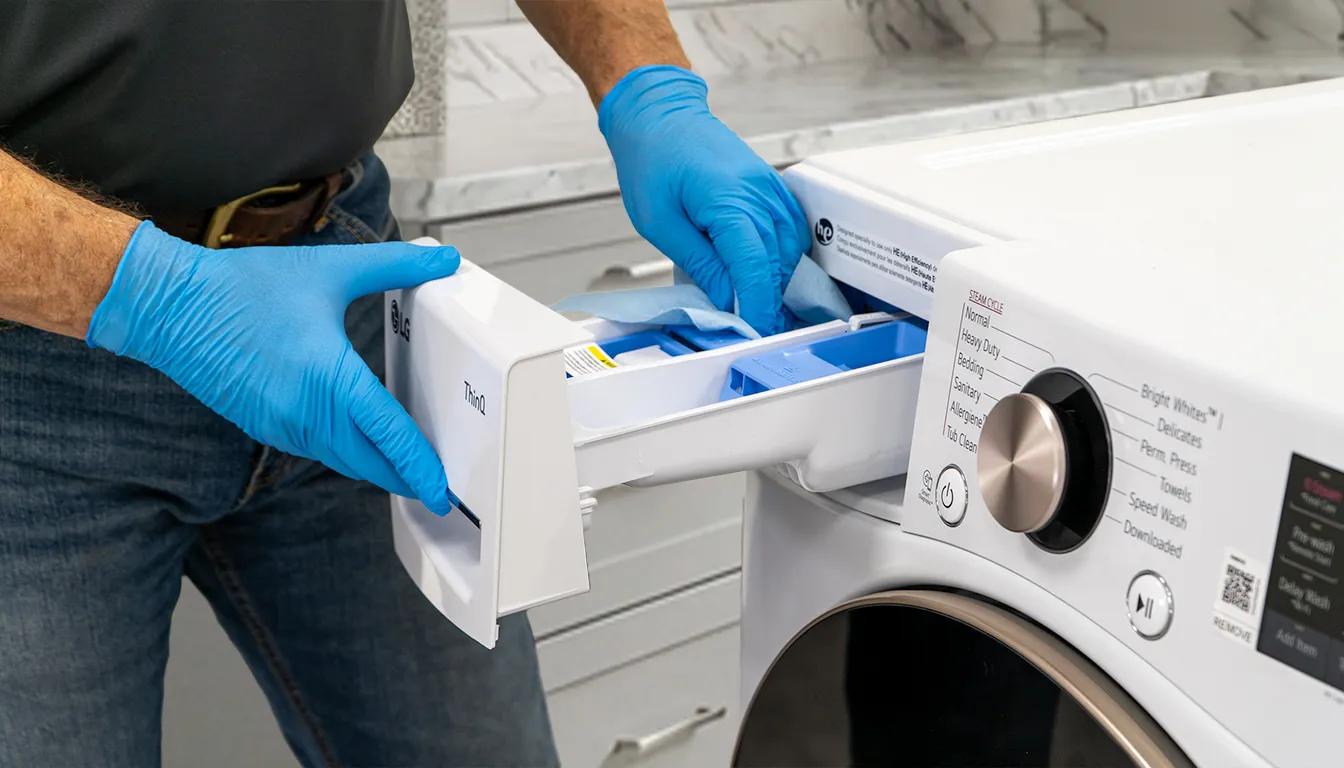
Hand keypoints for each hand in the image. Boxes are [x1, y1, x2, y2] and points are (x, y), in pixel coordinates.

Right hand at [87, 222, 459, 515]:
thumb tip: (442, 259)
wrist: (170, 308)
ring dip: (374, 468)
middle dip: (405, 478)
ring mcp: (282, 425)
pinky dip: (343, 453)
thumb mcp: (329, 270)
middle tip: (435, 486)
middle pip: (369, 464)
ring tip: (406, 467)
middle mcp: (307, 413)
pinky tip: (357, 441)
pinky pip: (316, 450)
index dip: (420, 467)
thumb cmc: (245, 288)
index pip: (389, 436)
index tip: (441, 490)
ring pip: (342, 461)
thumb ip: (393, 265)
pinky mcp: (264, 427)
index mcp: (329, 379)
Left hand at [599, 65, 809, 335]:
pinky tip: (766, 271)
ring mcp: (769, 188)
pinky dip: (783, 256)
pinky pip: (791, 229)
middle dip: (768, 301)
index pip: (754, 268)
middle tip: (755, 330)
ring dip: (776, 280)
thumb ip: (699, 262)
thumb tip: (724, 298)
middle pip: (776, 263)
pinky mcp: (771, 186)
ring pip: (790, 249)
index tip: (755, 331)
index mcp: (728, 202)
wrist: (660, 113)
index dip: (757, 306)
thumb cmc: (652, 159)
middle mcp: (758, 194)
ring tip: (757, 304)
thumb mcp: (660, 222)